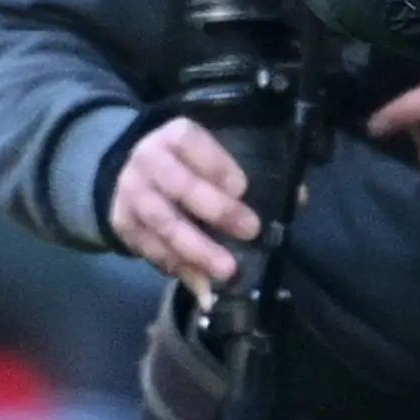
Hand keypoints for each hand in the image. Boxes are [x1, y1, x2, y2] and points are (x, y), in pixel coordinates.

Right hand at [109, 118, 258, 286]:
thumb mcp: (217, 151)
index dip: (216, 165)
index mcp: (174, 136)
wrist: (134, 170)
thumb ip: (255, 168)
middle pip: (180, 186)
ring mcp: (130, 193)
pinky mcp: (123, 224)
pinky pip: (150, 249)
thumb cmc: (192, 161)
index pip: (192, 143)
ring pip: (164, 223)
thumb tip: (297, 198)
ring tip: (227, 270)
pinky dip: (178, 267)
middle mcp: (147, 161)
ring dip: (197, 250)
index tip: (243, 188)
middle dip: (217, 211)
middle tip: (251, 230)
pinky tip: (202, 284)